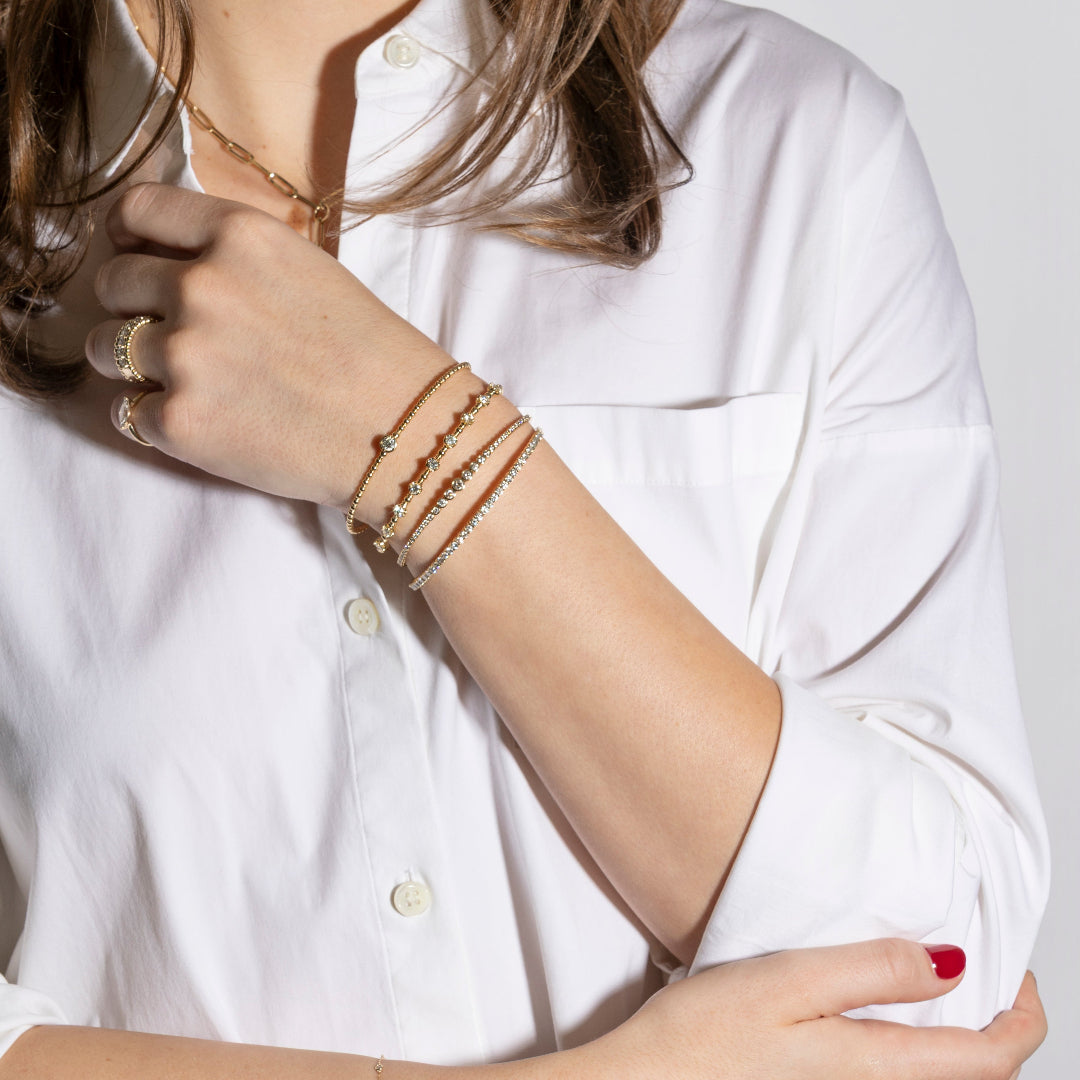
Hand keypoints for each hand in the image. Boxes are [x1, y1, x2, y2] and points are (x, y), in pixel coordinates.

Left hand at [85, 183, 451, 506]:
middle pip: (110, 283)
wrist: (406, 432)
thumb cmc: (372, 355)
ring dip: (130, 362)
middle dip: (129, 307)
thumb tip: (167, 261)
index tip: (130, 255)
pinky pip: (125, 413)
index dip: (124, 235)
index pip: (135, 209)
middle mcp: (202, 286)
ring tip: (185, 382)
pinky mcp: (181, 423)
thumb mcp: (308, 269)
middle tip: (172, 335)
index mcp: (239, 236)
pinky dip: (153, 419)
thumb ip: (236, 256)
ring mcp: (186, 356)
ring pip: (102, 347)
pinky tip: (203, 421)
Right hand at [579, 939, 1044, 1079]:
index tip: (1017, 974)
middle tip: (986, 980)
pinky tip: (884, 1030)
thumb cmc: (699, 1041)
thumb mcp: (786, 981)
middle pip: (972, 1079)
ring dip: (959, 1050)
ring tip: (942, 1000)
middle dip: (995, 1033)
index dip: (1023, 1015)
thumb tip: (950, 962)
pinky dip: (916, 1061)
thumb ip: (871, 971)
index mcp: (875, 1070)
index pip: (992, 1058)